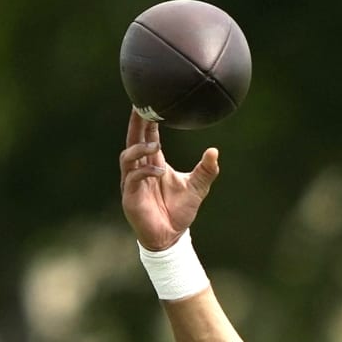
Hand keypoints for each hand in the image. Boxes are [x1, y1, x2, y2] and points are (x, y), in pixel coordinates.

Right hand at [118, 111, 219, 251]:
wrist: (171, 237)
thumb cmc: (180, 211)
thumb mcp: (198, 188)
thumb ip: (206, 170)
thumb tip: (214, 151)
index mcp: (153, 163)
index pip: (147, 137)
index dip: (147, 121)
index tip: (150, 104)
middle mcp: (140, 169)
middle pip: (133, 140)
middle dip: (136, 124)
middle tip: (140, 108)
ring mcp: (132, 183)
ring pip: (127, 157)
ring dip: (139, 149)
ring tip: (154, 145)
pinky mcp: (130, 197)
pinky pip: (133, 178)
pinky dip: (145, 172)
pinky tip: (160, 170)